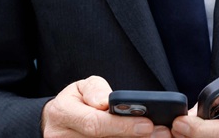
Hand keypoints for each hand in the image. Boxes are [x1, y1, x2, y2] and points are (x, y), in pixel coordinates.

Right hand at [42, 75, 170, 136]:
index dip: (122, 126)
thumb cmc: (75, 101)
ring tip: (157, 137)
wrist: (57, 122)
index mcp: (62, 113)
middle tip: (161, 133)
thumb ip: (95, 90)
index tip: (147, 124)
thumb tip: (105, 102)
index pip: (95, 124)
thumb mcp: (81, 87)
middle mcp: (62, 137)